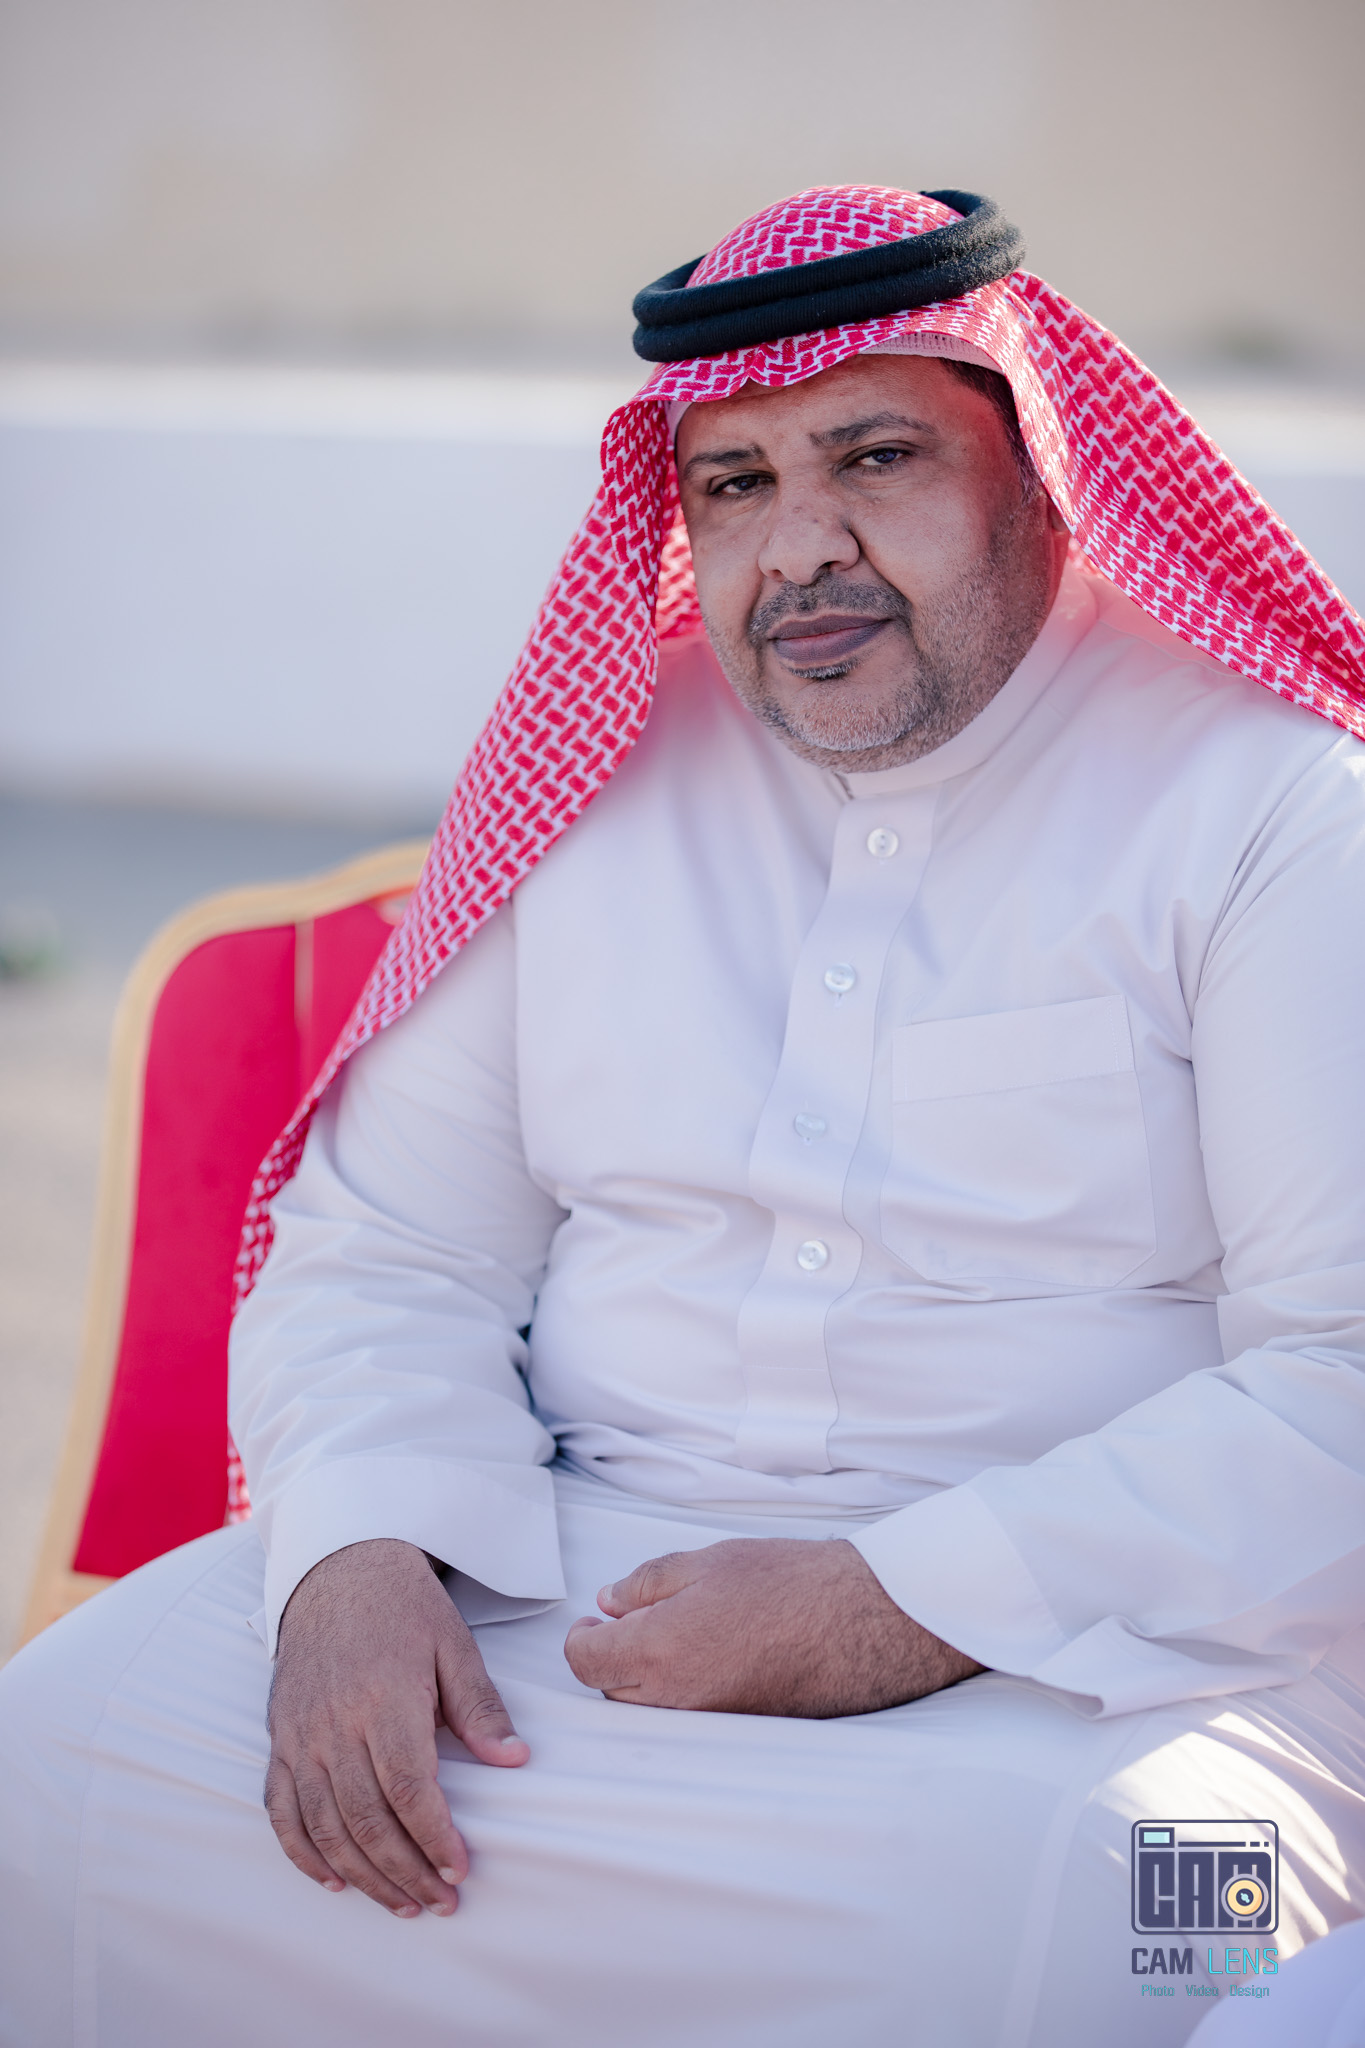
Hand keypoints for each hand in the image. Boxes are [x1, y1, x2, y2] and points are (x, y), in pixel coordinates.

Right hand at [265, 1538, 528, 1916]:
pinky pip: (281, 1809)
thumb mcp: (454, 1644)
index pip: (408, 1788)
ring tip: (402, 1902)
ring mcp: (301, 1734)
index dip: (434, 1837)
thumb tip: (513, 1760)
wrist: (338, 1568)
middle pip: (366, 1819)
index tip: (461, 1869)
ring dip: (363, 1874)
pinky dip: (303, 1852)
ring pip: (324, 1825)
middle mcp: (335, 1723)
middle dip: (406, 1871)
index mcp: (384, 1697)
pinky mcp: (281, 1738)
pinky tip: (334, 1878)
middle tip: (440, 1901)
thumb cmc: (403, 1607)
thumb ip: (479, 1707)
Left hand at [562, 1537, 982, 1716]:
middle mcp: (677, 1698)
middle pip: (613, 1691)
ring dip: (649, 1679)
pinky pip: (692, 1719)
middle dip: (614, 1658)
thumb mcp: (709, 1561)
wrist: (864, 1621)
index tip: (596, 1620)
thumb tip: (609, 1603)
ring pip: (651, 1710)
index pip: (586, 1661)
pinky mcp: (740, 1731)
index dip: (584, 1637)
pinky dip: (688, 1693)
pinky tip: (715, 1656)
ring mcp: (710, 1722)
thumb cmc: (790, 1582)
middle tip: (637, 1622)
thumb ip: (647, 1583)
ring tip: (681, 1635)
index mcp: (659, 1649)